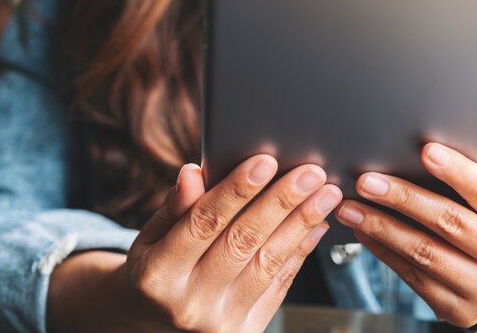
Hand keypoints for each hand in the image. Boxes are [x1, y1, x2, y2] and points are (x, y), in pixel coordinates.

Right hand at [47, 155, 341, 332]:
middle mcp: (189, 303)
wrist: (157, 324)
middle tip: (310, 172)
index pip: (203, 223)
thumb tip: (193, 172)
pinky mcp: (247, 330)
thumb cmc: (156, 270)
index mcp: (158, 275)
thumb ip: (174, 208)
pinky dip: (301, 251)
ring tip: (325, 194)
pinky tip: (316, 224)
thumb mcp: (151, 239)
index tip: (264, 161)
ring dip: (302, 224)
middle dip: (281, 202)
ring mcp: (221, 322)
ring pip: (269, 263)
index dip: (235, 191)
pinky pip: (281, 284)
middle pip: (243, 242)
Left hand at [335, 138, 476, 327]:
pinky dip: (383, 250)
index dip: (457, 171)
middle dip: (403, 198)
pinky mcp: (456, 310)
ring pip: (424, 251)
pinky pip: (412, 275)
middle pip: (450, 221)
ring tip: (350, 207)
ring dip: (381, 227)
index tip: (425, 151)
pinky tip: (362, 231)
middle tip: (366, 181)